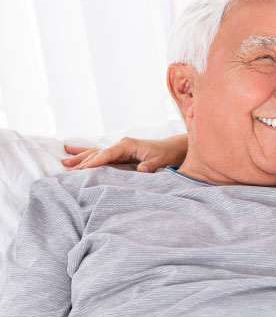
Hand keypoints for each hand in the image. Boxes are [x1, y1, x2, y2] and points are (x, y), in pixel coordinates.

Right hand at [61, 134, 187, 172]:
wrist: (172, 149)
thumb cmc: (166, 155)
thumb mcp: (160, 161)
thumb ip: (149, 166)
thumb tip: (141, 170)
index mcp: (127, 145)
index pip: (107, 154)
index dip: (95, 162)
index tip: (83, 169)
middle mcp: (120, 145)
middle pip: (96, 154)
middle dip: (82, 162)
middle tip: (66, 170)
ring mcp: (118, 149)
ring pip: (94, 153)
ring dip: (79, 158)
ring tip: (63, 162)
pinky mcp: (118, 154)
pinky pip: (99, 155)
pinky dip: (85, 155)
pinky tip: (70, 151)